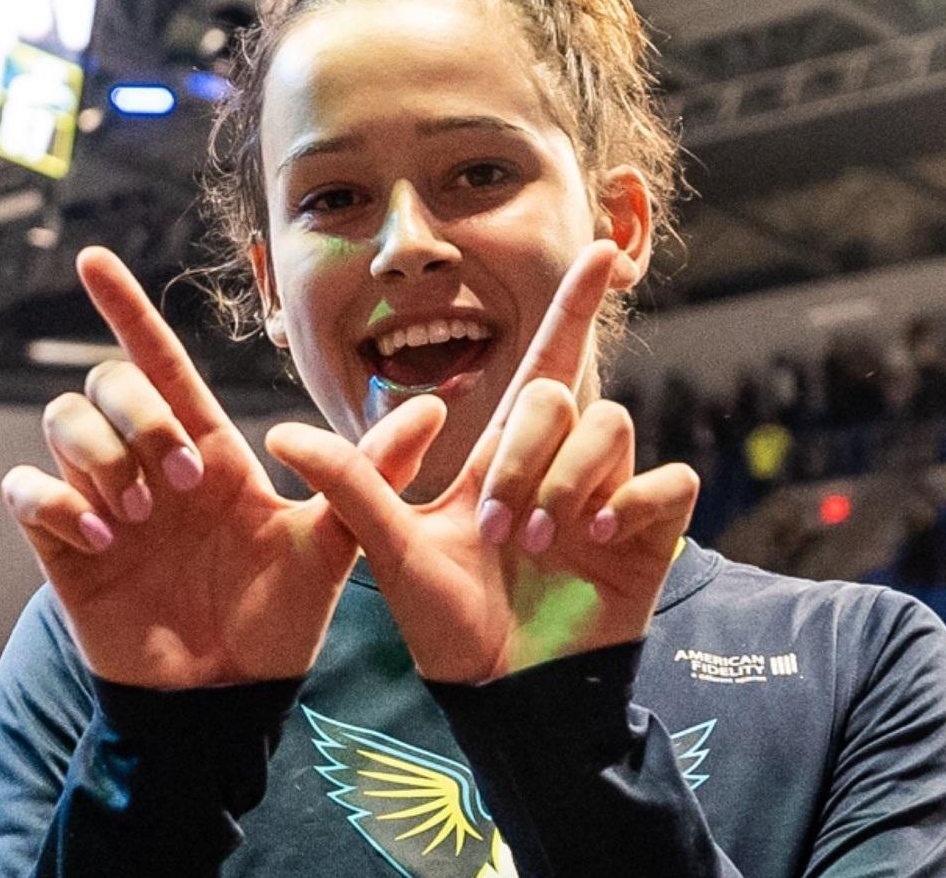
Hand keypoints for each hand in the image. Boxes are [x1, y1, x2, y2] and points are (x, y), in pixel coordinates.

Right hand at [0, 247, 446, 688]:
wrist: (232, 699)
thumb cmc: (279, 621)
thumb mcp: (332, 547)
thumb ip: (369, 476)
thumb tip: (435, 409)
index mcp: (209, 451)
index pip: (163, 361)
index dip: (128, 308)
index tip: (95, 259)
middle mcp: (150, 464)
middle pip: (109, 381)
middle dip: (140, 416)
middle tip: (182, 483)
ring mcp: (102, 503)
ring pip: (62, 420)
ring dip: (101, 454)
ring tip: (140, 515)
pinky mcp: (64, 547)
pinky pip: (25, 489)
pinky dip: (53, 500)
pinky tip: (100, 539)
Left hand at [267, 241, 697, 683]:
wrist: (502, 698)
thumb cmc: (448, 627)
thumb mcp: (394, 552)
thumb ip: (352, 488)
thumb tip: (278, 433)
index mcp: (505, 455)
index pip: (544, 360)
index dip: (572, 304)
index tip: (599, 247)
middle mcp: (560, 462)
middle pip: (560, 393)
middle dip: (526, 453)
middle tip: (501, 529)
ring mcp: (609, 494)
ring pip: (611, 426)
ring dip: (569, 480)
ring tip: (539, 544)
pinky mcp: (650, 532)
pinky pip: (667, 480)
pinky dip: (636, 500)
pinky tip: (602, 537)